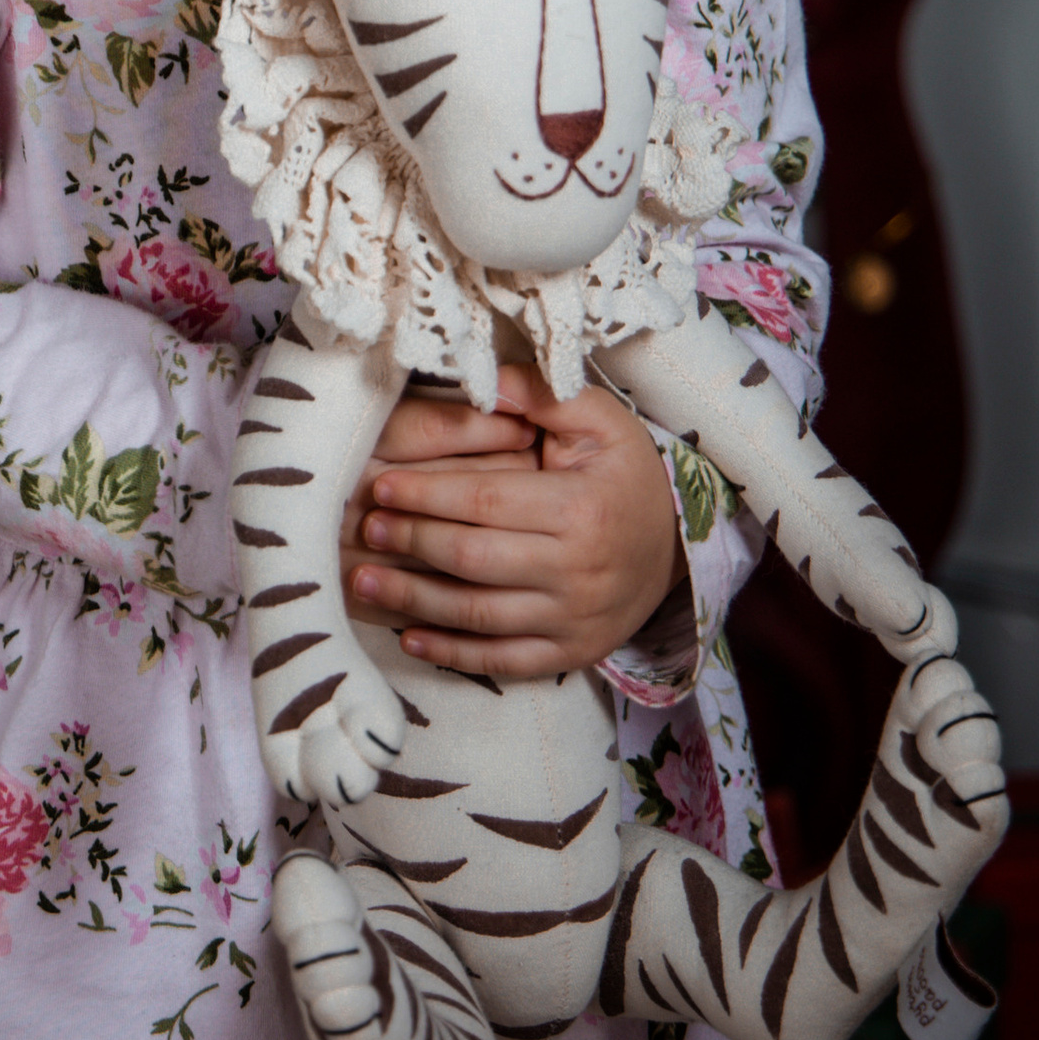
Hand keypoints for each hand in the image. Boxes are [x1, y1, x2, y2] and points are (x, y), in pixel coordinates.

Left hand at [346, 368, 682, 681]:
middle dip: (410, 542)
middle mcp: (579, 570)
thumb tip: (485, 379)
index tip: (381, 485)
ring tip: (362, 580)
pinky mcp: (572, 653)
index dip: (427, 495)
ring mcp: (575, 619)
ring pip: (479, 614)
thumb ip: (542, 394)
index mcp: (581, 508)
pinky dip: (453, 653)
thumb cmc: (624, 474)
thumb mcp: (599, 421)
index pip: (485, 502)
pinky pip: (504, 660)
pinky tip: (409, 636)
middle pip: (474, 559)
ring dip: (414, 600)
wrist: (676, 546)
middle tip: (364, 528)